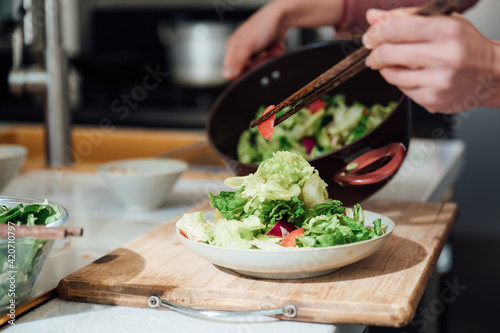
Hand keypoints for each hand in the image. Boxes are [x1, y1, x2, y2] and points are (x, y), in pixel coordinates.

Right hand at [223, 0, 343, 80]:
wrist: (283, 17)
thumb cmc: (263, 24)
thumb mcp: (247, 44)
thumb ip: (237, 60)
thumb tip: (228, 75)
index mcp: (232, 48)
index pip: (232, 71)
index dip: (243, 73)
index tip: (252, 67)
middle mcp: (241, 51)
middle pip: (247, 71)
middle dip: (258, 65)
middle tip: (264, 56)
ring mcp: (254, 52)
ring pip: (259, 68)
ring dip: (267, 60)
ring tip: (270, 51)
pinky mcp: (264, 52)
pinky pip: (267, 63)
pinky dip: (273, 58)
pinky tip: (274, 49)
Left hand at [363, 8, 499, 112]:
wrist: (490, 75)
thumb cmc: (465, 45)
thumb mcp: (442, 21)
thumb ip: (406, 17)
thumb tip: (372, 16)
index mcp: (446, 30)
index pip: (395, 28)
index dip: (375, 33)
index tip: (370, 37)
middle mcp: (444, 56)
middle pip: (388, 53)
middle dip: (374, 53)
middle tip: (374, 54)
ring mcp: (438, 81)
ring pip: (391, 74)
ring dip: (385, 68)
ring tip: (395, 63)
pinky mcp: (433, 99)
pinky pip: (402, 89)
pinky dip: (400, 82)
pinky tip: (413, 76)